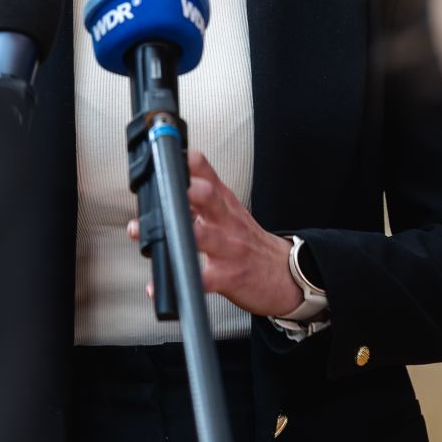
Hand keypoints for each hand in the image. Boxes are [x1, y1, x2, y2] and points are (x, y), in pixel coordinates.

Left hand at [127, 150, 301, 317]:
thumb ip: (200, 198)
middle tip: (171, 189)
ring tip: (160, 235)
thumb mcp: (230, 211)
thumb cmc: (248, 241)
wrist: (282, 273)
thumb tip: (165, 186)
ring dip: (182, 235)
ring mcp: (228, 248)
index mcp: (223, 201)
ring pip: (205, 237)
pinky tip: (158, 286)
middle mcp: (226, 220)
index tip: (166, 156)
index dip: (185, 163)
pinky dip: (180, 281)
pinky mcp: (227, 276)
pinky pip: (201, 279)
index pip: (205, 172)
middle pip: (209, 197)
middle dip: (190, 190)